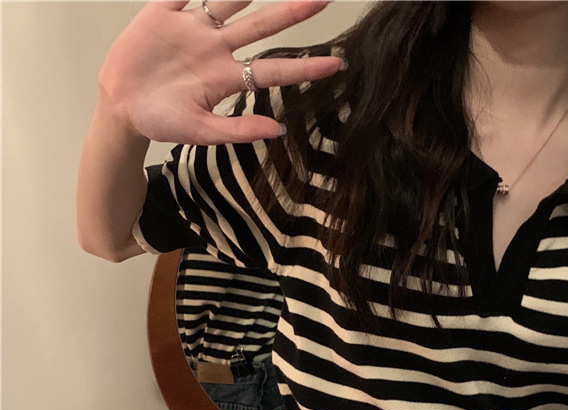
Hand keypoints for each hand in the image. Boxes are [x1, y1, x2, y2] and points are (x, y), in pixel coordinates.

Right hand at [97, 0, 344, 144]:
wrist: (122, 108)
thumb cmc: (163, 122)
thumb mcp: (202, 132)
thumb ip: (239, 131)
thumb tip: (279, 130)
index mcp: (228, 78)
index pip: (275, 70)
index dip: (306, 67)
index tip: (338, 64)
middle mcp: (217, 49)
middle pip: (262, 25)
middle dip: (292, 12)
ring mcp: (193, 28)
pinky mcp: (164, 12)